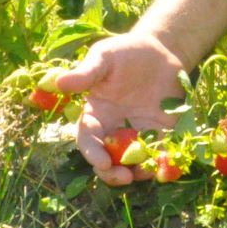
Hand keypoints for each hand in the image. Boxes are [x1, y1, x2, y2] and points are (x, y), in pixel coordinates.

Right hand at [53, 30, 190, 185]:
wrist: (161, 50)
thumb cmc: (126, 52)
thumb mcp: (104, 57)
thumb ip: (86, 73)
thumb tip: (59, 82)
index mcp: (96, 115)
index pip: (88, 140)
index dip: (92, 153)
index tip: (102, 162)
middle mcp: (114, 129)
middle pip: (108, 159)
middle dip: (113, 173)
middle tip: (124, 177)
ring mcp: (138, 133)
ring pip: (134, 162)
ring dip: (138, 172)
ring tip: (147, 174)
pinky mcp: (162, 132)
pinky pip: (161, 152)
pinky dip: (163, 162)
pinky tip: (167, 165)